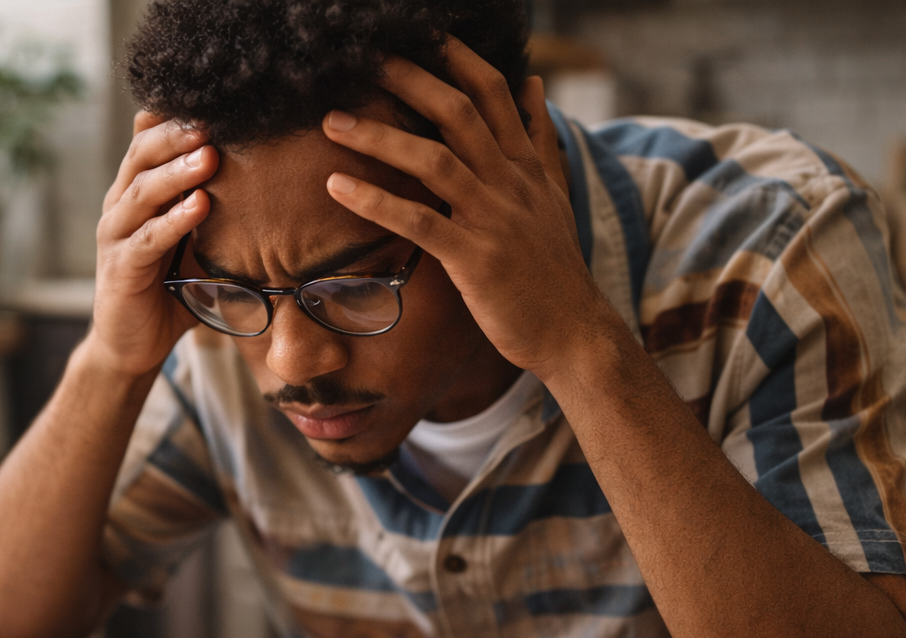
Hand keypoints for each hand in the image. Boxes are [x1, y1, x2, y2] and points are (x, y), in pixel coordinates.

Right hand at [88, 112, 217, 378]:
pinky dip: (174, 220)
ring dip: (177, 172)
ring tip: (209, 156)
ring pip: (142, 192)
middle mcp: (121, 207)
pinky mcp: (121, 268)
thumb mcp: (195, 246)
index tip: (215, 104)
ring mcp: (116, 236)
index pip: (150, 142)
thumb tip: (273, 190)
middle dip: (177, 135)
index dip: (176, 121)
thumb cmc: (168, 292)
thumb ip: (216, 217)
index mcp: (137, 195)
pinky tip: (200, 205)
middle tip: (213, 120)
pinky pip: (148, 238)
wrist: (132, 345)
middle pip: (141, 156)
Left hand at [321, 39, 625, 378]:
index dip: (459, 60)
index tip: (426, 35)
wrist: (573, 333)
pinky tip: (338, 187)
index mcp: (526, 167)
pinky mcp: (475, 259)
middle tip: (366, 60)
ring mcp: (493, 220)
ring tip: (332, 121)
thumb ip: (542, 140)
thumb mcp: (556, 196)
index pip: (494, 95)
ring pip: (434, 161)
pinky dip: (376, 201)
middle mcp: (510, 184)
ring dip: (379, 137)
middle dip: (411, 81)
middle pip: (458, 114)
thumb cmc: (555, 271)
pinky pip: (419, 222)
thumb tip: (535, 85)